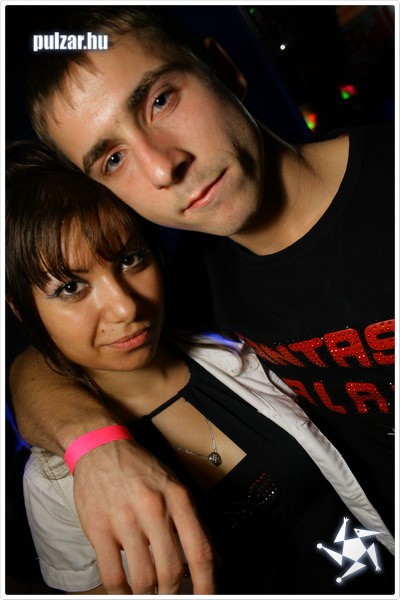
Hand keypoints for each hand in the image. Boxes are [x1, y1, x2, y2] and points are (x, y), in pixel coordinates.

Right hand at [73, 439, 215, 593]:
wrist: (100, 448)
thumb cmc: (141, 470)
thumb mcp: (174, 487)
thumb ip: (194, 523)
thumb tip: (215, 560)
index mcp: (177, 498)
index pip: (199, 551)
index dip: (206, 584)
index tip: (205, 598)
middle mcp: (153, 508)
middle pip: (170, 571)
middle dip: (172, 594)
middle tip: (170, 596)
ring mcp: (124, 519)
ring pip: (143, 578)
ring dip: (147, 595)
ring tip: (148, 593)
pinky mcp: (98, 528)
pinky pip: (113, 575)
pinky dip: (121, 593)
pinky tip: (125, 591)